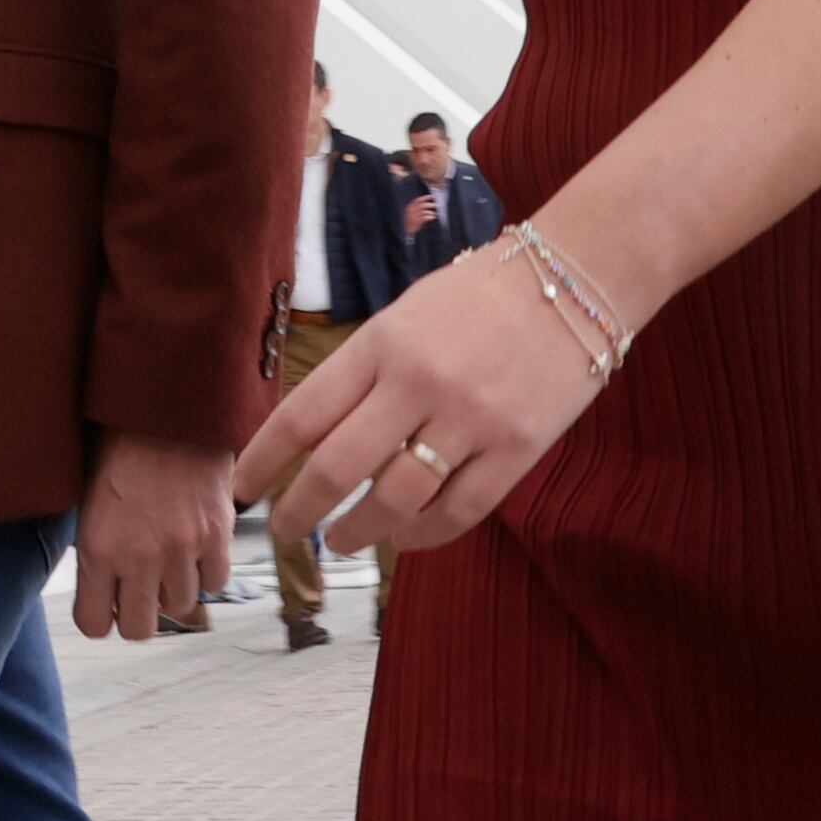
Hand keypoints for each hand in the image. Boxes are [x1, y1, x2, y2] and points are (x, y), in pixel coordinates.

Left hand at [71, 430, 236, 640]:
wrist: (168, 405)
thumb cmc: (118, 442)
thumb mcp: (86, 495)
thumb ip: (93, 545)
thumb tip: (97, 581)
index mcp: (97, 548)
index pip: (94, 624)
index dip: (99, 615)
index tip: (104, 602)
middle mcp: (139, 557)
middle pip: (139, 629)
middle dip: (136, 613)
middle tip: (136, 589)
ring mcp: (182, 549)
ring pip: (181, 607)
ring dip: (173, 589)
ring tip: (166, 559)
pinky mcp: (218, 535)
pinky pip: (215, 583)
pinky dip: (206, 571)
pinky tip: (195, 548)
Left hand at [251, 234, 611, 559]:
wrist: (576, 280)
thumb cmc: (479, 296)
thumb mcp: (405, 315)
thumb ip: (364, 371)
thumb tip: (312, 436)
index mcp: (381, 343)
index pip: (303, 414)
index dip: (263, 461)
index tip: (243, 489)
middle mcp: (420, 381)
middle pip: (338, 468)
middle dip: (299, 511)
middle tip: (285, 533)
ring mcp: (471, 418)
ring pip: (396, 501)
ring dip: (359, 532)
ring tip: (342, 540)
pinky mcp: (518, 449)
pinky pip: (458, 512)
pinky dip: (422, 536)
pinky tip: (403, 538)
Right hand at [404, 190, 443, 234]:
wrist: (406, 231)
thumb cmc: (411, 222)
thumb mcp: (413, 213)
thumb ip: (418, 208)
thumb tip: (429, 203)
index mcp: (410, 207)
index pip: (418, 200)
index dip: (425, 197)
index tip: (432, 196)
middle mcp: (411, 211)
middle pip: (421, 205)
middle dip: (429, 204)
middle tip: (436, 205)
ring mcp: (413, 217)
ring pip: (423, 211)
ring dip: (430, 212)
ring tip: (435, 213)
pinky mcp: (416, 223)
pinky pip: (425, 218)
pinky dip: (430, 217)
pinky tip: (433, 217)